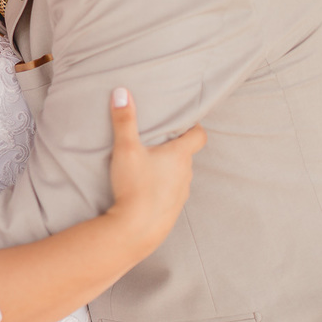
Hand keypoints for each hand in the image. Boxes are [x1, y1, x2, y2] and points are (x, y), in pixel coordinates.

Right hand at [107, 87, 206, 249]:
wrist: (136, 229)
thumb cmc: (135, 186)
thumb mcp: (125, 149)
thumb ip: (124, 120)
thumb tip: (122, 92)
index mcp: (179, 156)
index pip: (199, 136)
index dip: (194, 127)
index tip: (184, 121)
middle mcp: (186, 174)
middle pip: (187, 155)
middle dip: (175, 148)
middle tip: (158, 140)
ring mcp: (181, 195)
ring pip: (179, 176)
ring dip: (169, 170)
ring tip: (149, 166)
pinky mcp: (172, 211)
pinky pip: (171, 194)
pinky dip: (162, 189)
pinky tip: (145, 191)